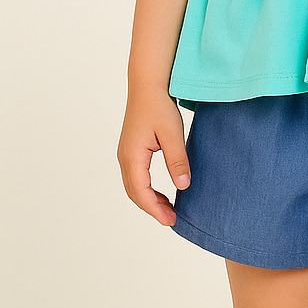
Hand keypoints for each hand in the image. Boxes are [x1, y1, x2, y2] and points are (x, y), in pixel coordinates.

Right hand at [117, 88, 190, 226]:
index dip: (155, 209)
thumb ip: (177, 160)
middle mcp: (125, 158)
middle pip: (134, 193)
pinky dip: (147, 190)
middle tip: (171, 220)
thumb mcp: (173, 134)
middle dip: (152, 209)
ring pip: (134, 187)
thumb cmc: (159, 106)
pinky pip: (136, 178)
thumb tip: (182, 186)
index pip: (141, 191)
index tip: (170, 221)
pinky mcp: (131, 151)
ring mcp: (126, 154)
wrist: (148, 86)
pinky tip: (162, 194)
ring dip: (149, 200)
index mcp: (132, 156)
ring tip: (168, 210)